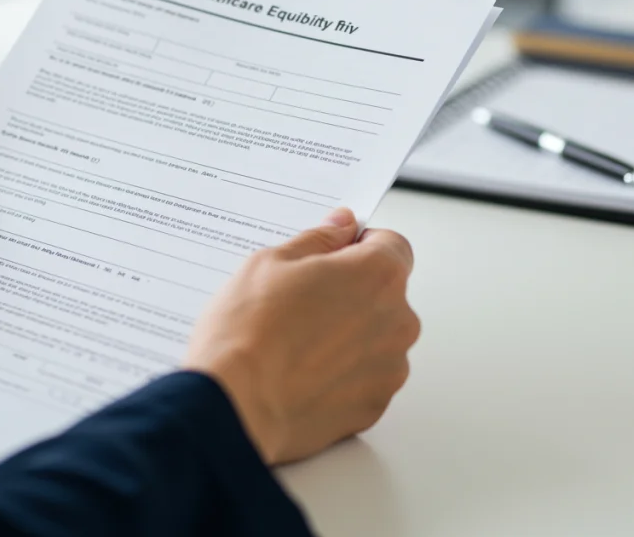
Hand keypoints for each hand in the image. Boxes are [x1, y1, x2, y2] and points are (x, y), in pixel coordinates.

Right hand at [184, 208, 418, 464]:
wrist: (235, 405)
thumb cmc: (248, 333)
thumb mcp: (270, 263)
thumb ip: (317, 240)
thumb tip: (340, 226)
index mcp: (378, 275)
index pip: (391, 246)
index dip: (359, 246)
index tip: (332, 255)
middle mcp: (397, 321)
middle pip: (384, 295)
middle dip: (350, 294)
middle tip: (298, 303)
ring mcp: (389, 369)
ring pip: (374, 339)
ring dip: (346, 336)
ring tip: (294, 345)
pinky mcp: (374, 407)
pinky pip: (363, 379)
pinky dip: (339, 375)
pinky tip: (299, 374)